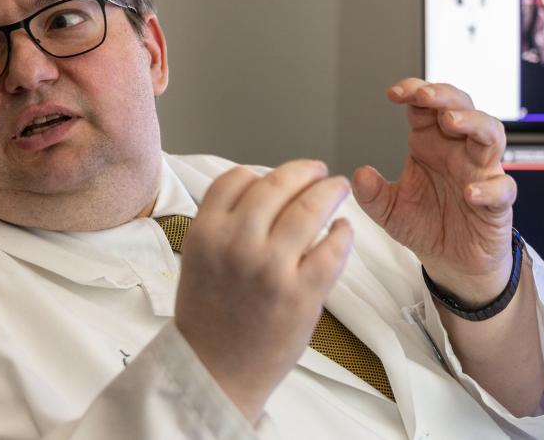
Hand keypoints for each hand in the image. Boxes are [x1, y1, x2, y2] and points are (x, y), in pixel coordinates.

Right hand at [174, 160, 353, 423]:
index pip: (237, 179)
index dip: (262, 172)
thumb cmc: (208, 320)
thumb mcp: (199, 260)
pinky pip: (332, 248)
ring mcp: (270, 268)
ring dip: (329, 191)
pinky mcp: (301, 293)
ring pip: (309, 208)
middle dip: (304, 171)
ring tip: (338, 189)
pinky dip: (343, 233)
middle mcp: (236, 244)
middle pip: (277, 184)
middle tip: (320, 172)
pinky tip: (343, 230)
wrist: (214, 373)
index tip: (280, 174)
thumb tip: (265, 194)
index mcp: (206, 233)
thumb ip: (224, 225)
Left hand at [353, 78, 515, 306]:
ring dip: (473, 123)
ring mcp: (481, 173)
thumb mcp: (389, 211)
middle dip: (445, 96)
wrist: (452, 262)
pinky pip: (502, 188)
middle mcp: (459, 151)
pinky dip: (489, 188)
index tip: (394, 94)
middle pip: (463, 108)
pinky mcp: (498, 202)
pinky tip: (469, 193)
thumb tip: (359, 175)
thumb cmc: (426, 226)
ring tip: (451, 123)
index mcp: (431, 144)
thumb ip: (372, 195)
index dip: (414, 91)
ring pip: (491, 134)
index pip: (427, 106)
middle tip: (425, 95)